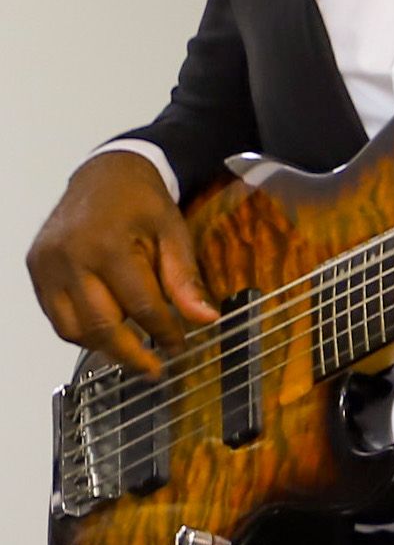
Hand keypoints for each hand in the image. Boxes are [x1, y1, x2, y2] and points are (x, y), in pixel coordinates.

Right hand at [27, 150, 218, 377]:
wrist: (105, 174)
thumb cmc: (142, 203)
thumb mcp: (174, 233)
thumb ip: (185, 279)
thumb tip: (206, 320)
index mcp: (108, 247)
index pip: (140, 307)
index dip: (165, 333)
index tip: (181, 349)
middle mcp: (70, 258)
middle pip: (99, 325)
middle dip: (130, 353)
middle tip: (155, 370)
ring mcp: (47, 264)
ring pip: (71, 328)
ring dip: (103, 347)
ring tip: (133, 355)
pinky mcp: (36, 268)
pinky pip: (56, 315)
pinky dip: (80, 330)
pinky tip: (107, 333)